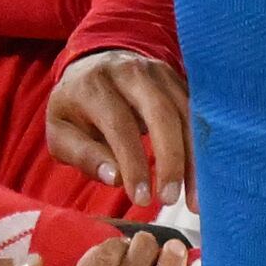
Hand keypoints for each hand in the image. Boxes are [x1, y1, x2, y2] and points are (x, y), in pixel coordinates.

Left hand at [48, 49, 193, 210]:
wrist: (94, 66)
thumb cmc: (76, 109)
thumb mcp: (60, 132)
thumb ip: (83, 154)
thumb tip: (115, 178)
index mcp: (95, 85)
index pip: (119, 125)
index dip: (133, 164)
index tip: (142, 199)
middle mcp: (130, 72)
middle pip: (160, 112)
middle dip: (171, 159)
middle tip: (170, 199)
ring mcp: (159, 73)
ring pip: (186, 113)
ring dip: (194, 158)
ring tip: (194, 198)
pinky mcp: (178, 79)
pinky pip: (198, 113)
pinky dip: (203, 146)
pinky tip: (205, 177)